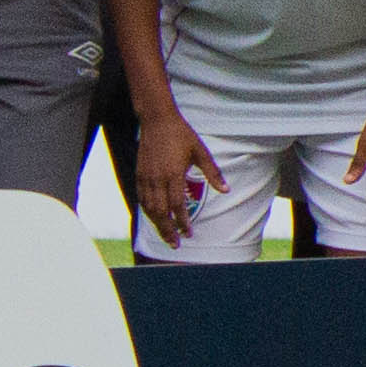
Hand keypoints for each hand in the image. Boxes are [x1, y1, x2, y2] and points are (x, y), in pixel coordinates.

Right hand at [137, 112, 224, 251]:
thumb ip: (213, 173)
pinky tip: (154, 217)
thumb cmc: (182, 135)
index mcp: (173, 174)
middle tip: (175, 244)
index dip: (182, 222)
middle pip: (161, 212)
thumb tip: (226, 190)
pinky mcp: (139, 174)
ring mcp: (146, 177)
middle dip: (168, 230)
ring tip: (166, 235)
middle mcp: (157, 179)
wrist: (157, 121)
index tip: (189, 233)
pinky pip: (141, 198)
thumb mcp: (202, 152)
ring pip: (149, 208)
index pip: (177, 205)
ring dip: (157, 224)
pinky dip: (147, 211)